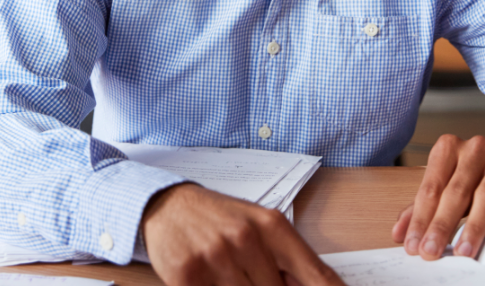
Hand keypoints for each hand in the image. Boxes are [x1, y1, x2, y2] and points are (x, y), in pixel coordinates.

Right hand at [141, 183, 346, 285]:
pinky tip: (210, 279)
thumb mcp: (259, 227)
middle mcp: (246, 238)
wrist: (168, 205)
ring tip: (229, 272)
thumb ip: (287, 259)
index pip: (315, 274)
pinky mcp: (188, 275)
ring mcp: (216, 257)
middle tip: (251, 274)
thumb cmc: (219, 218)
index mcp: (272, 225)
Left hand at [391, 135, 484, 260]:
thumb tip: (399, 234)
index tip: (414, 245)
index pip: (430, 188)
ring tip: (464, 250)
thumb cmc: (470, 179)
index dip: (420, 219)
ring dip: (474, 225)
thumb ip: (420, 209)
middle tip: (432, 252)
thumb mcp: (443, 188)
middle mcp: (473, 149)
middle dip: (442, 226)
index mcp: (447, 148)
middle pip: (455, 192)